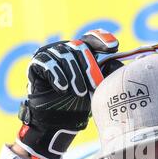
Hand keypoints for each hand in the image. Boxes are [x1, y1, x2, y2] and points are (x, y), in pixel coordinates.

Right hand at [17, 29, 122, 158]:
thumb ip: (108, 75)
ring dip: (74, 75)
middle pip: (80, 47)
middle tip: (95, 86)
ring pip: (64, 55)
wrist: (58, 120)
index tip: (113, 47)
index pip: (93, 38)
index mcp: (82, 51)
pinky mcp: (37, 63)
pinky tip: (63, 88)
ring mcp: (50, 54)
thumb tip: (121, 65)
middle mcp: (66, 49)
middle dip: (89, 67)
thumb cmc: (80, 103)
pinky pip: (47, 63)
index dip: (102, 39)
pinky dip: (56, 75)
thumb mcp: (98, 89)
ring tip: (80, 93)